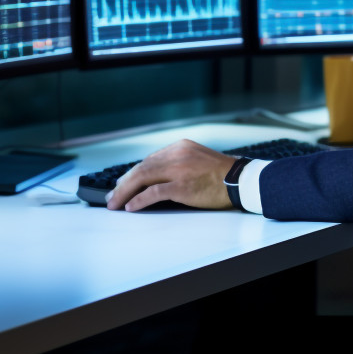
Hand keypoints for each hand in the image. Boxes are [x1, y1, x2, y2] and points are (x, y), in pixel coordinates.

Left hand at [106, 139, 238, 211]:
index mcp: (180, 147)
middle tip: (112, 196)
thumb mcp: (197, 160)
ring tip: (115, 203)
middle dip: (123, 183)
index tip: (123, 184)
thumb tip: (154, 181)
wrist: (241, 180)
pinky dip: (139, 199)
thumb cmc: (221, 174)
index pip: (149, 160)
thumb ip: (177, 164)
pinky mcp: (182, 186)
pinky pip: (153, 192)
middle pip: (141, 167)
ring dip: (125, 191)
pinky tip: (130, 206)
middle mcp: (177, 154)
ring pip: (143, 177)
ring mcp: (179, 169)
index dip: (132, 174)